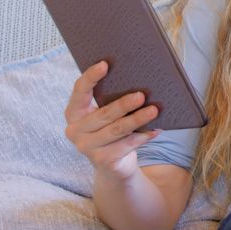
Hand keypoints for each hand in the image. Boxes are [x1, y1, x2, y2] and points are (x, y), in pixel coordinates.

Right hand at [64, 61, 159, 181]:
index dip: (91, 77)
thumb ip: (112, 99)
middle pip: (103, 114)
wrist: (113, 165)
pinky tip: (156, 130)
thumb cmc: (112, 129)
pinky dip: (143, 137)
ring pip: (117, 130)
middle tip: (141, 94)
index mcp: (74, 112)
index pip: (79, 91)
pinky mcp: (102, 161)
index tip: (105, 64)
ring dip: (137, 119)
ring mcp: (87, 147)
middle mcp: (75, 130)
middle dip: (123, 104)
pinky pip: (127, 145)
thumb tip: (139, 79)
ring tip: (154, 110)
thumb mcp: (108, 114)